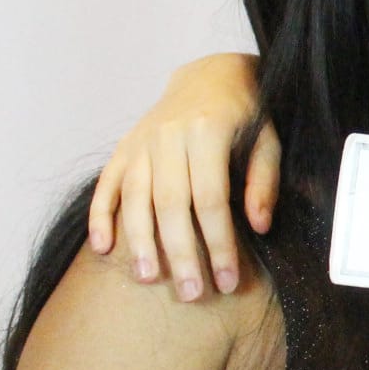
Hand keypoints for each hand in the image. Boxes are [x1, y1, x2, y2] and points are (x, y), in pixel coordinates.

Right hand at [86, 53, 276, 300]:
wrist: (210, 75)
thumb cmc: (246, 115)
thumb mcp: (268, 139)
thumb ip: (265, 181)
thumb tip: (259, 226)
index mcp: (208, 131)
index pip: (210, 199)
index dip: (218, 243)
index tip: (228, 280)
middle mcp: (169, 136)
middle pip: (170, 204)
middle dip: (180, 253)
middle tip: (191, 294)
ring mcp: (141, 141)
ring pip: (134, 198)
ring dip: (139, 242)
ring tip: (149, 279)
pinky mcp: (124, 147)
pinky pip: (106, 184)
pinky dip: (100, 216)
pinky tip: (103, 248)